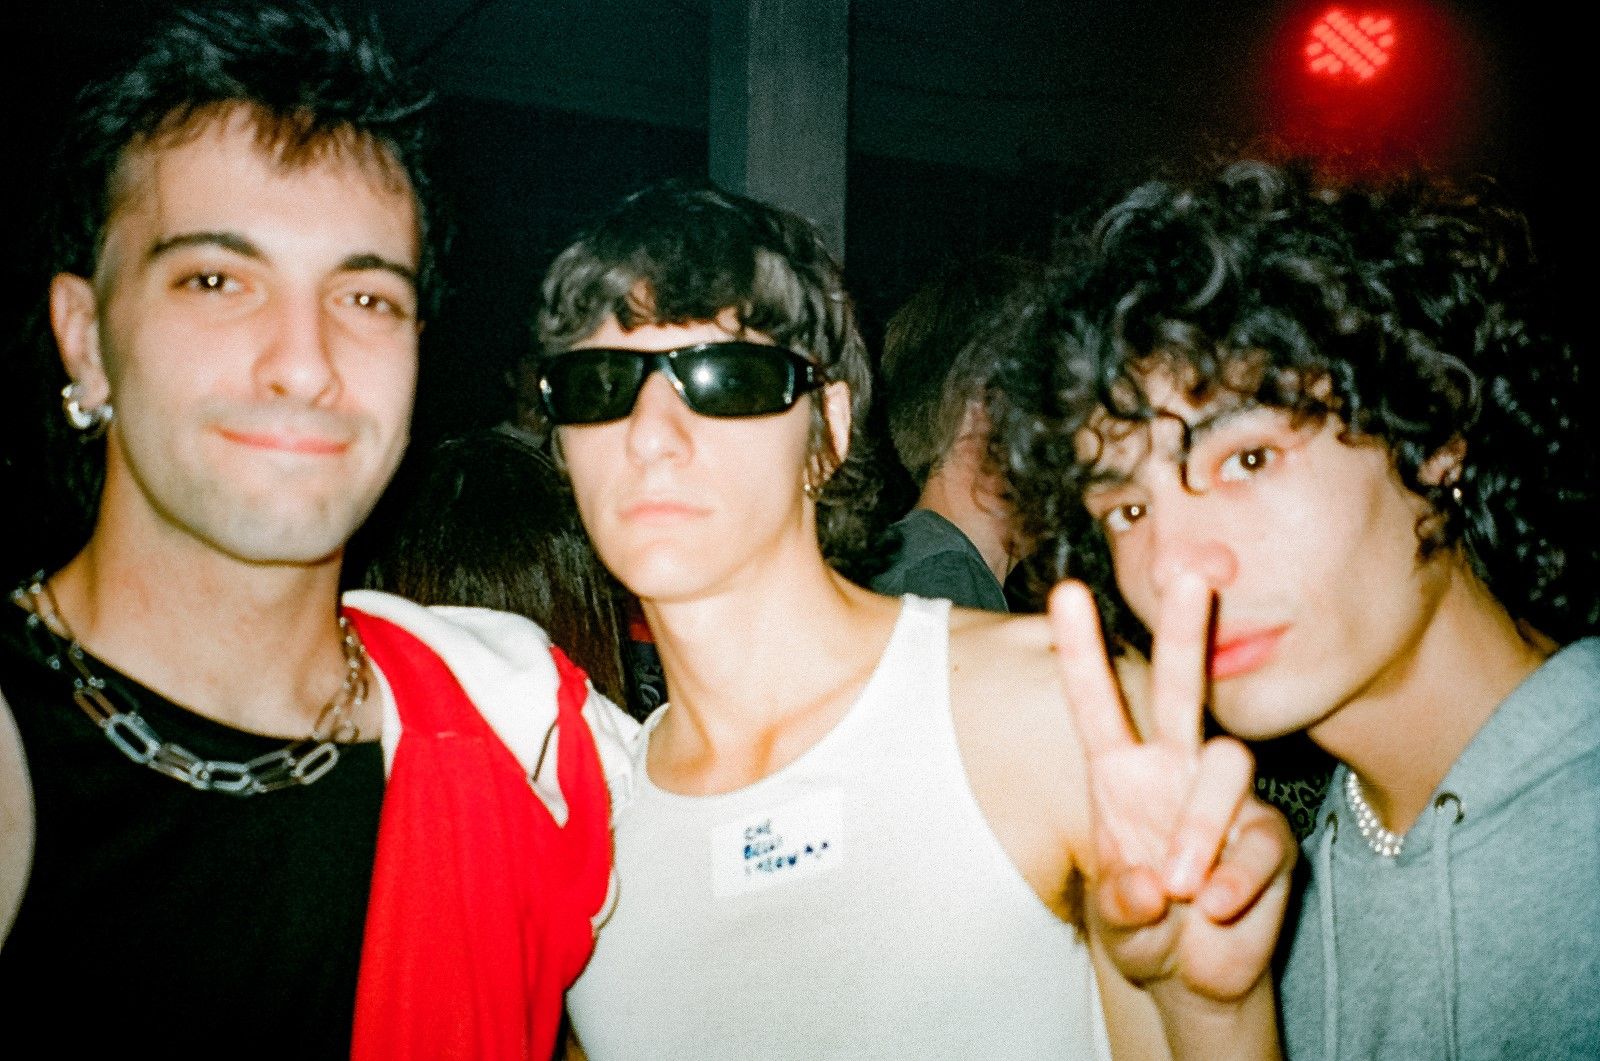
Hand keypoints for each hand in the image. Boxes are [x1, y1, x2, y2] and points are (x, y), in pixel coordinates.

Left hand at [1049, 574, 1294, 1008]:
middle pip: (1182, 686)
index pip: (1097, 702)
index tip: (1067, 591)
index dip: (1083, 650)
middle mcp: (1174, 768)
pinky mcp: (1269, 839)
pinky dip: (1237, 877)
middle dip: (1185, 630)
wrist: (1193, 975)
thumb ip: (1121, 905)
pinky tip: (1215, 906)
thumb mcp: (1115, 920)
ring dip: (1200, 826)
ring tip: (1183, 887)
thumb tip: (1150, 886)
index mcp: (1119, 771)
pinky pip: (1261, 842)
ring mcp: (1224, 799)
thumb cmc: (1142, 926)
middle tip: (1188, 575)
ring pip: (1225, 764)